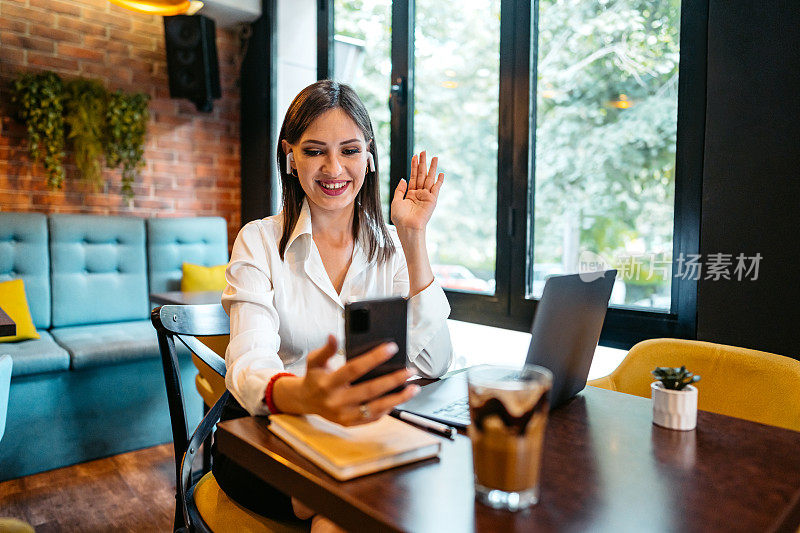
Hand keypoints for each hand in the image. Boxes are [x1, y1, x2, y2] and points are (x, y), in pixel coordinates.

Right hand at [275, 335, 419, 425]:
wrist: (306, 402)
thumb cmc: (315, 377)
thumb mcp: (315, 361)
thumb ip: (326, 350)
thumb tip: (333, 336)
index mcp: (328, 383)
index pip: (354, 368)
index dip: (373, 358)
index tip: (392, 348)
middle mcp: (336, 401)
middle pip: (369, 390)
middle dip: (392, 380)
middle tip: (410, 370)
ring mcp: (344, 415)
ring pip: (376, 408)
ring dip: (397, 398)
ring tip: (414, 388)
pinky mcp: (350, 423)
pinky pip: (373, 417)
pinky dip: (389, 408)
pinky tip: (400, 397)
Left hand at [391, 151, 444, 231]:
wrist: (407, 227)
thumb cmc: (400, 218)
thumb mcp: (396, 201)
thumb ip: (400, 190)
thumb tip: (404, 178)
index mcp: (410, 194)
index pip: (413, 176)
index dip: (414, 166)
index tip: (415, 156)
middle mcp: (419, 193)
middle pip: (422, 175)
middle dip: (423, 163)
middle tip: (424, 151)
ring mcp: (426, 196)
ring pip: (429, 178)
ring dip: (432, 168)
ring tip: (434, 157)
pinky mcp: (432, 200)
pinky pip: (436, 188)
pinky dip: (439, 181)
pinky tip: (441, 173)